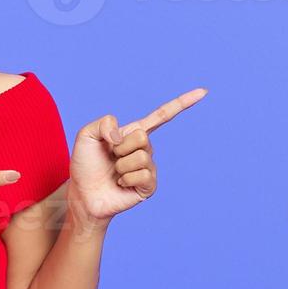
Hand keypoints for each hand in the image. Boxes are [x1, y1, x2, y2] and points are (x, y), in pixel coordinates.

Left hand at [68, 86, 206, 223]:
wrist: (83, 196)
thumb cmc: (85, 166)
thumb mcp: (86, 135)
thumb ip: (103, 123)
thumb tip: (123, 136)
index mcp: (134, 132)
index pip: (162, 115)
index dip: (182, 103)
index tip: (203, 92)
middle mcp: (145, 148)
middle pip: (142, 137)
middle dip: (120, 147)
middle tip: (111, 157)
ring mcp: (148, 167)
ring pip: (141, 157)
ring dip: (121, 165)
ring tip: (114, 173)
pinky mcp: (149, 186)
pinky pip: (144, 175)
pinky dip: (126, 179)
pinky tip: (121, 184)